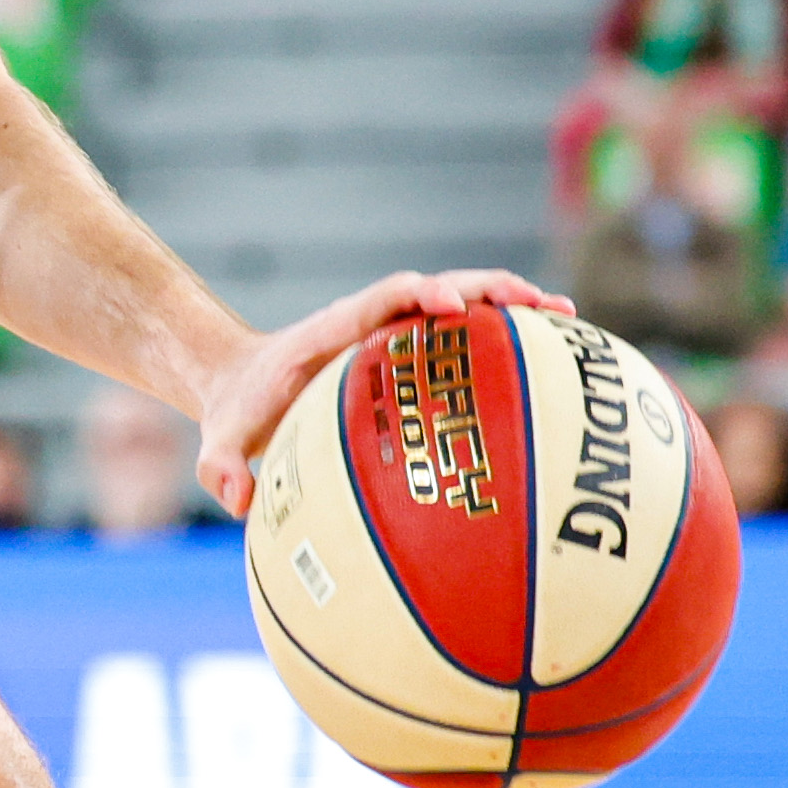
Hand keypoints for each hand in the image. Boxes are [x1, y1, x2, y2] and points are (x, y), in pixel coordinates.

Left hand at [177, 267, 571, 518]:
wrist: (242, 385)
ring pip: (461, 306)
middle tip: (539, 302)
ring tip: (568, 317)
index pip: (380, 301)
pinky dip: (506, 340)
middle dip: (486, 288)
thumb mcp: (220, 441)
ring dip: (511, 305)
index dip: (417, 295)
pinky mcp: (411, 354)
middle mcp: (372, 323)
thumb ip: (221, 466)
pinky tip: (556, 362)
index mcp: (331, 333)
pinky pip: (463, 341)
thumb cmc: (240, 412)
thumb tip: (239, 499)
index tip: (452, 305)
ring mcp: (396, 335)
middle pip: (437, 289)